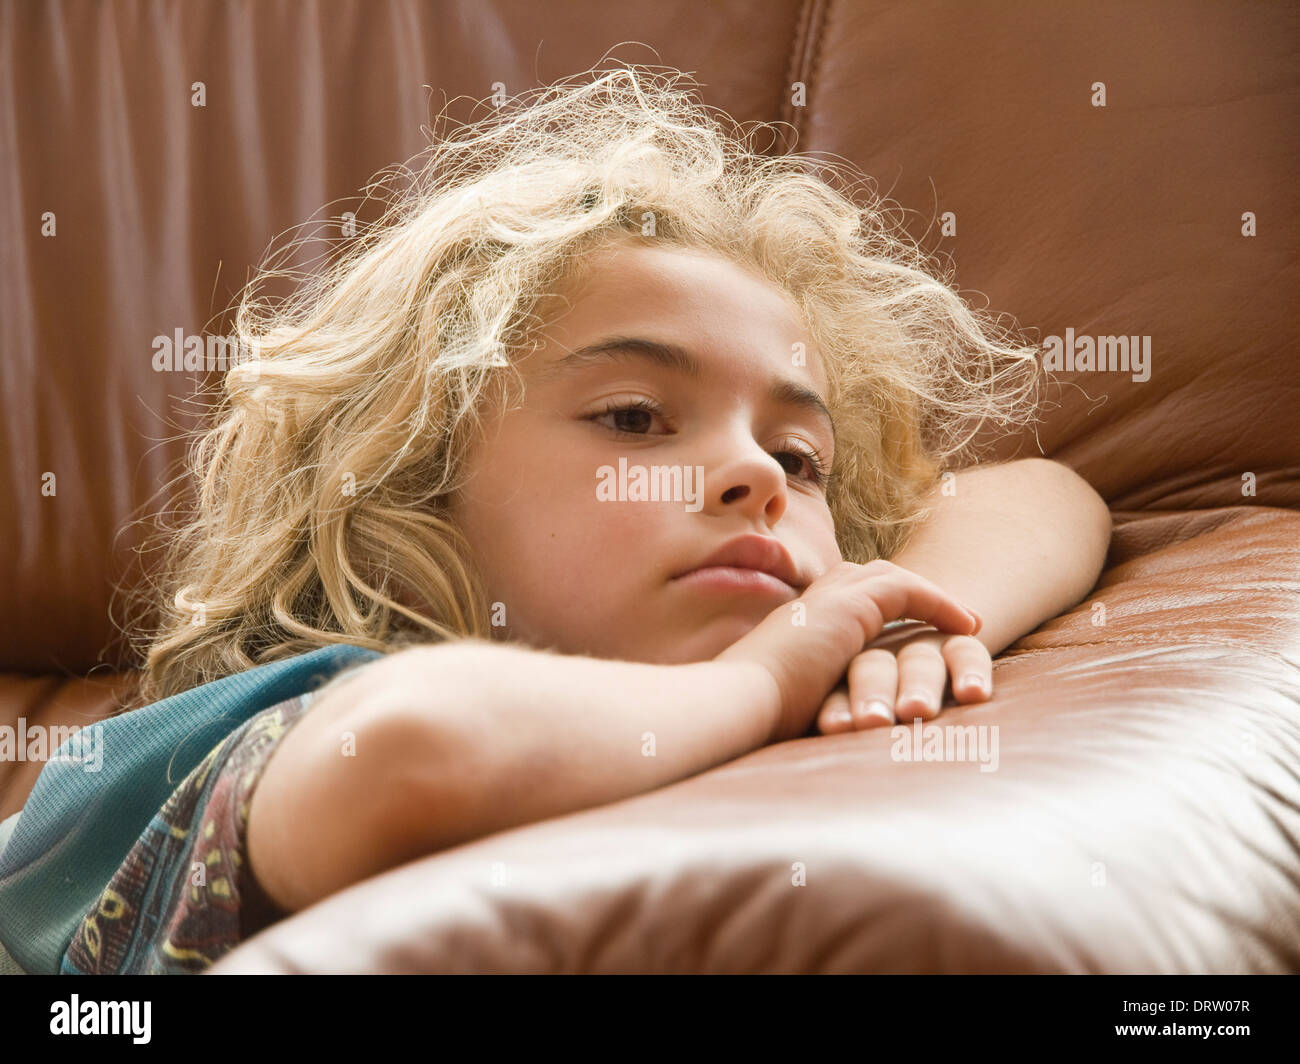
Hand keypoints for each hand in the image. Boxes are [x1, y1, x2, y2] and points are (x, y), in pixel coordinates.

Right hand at [715, 560, 981, 743]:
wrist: (737, 703)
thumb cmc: (750, 720)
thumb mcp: (782, 703)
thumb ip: (803, 698)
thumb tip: (822, 725)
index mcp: (793, 625)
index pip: (841, 600)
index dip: (878, 609)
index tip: (906, 634)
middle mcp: (810, 604)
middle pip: (867, 578)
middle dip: (909, 593)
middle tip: (949, 618)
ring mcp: (828, 598)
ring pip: (889, 578)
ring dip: (931, 597)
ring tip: (966, 623)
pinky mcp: (849, 604)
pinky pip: (907, 590)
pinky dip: (939, 603)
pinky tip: (967, 628)